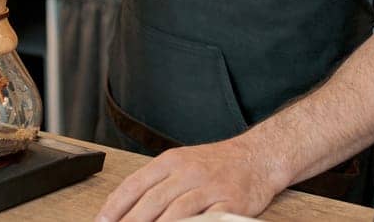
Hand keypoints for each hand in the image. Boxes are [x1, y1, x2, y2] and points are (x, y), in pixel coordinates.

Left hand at [96, 137, 290, 221]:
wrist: (257, 157)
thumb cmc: (216, 164)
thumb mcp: (181, 164)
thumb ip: (155, 184)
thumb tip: (124, 209)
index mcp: (171, 161)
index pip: (135, 184)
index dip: (115, 206)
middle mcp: (188, 172)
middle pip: (152, 201)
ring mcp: (209, 188)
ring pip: (176, 212)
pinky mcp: (229, 203)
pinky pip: (206, 220)